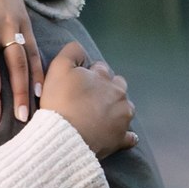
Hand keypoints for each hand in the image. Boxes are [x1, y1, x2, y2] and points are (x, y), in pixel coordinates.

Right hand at [40, 42, 136, 160]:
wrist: (65, 136)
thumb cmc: (60, 101)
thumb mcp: (58, 68)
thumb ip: (72, 52)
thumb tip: (82, 50)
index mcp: (104, 76)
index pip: (100, 68)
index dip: (89, 74)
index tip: (79, 84)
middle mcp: (119, 94)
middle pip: (118, 86)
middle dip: (108, 89)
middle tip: (91, 99)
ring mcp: (123, 117)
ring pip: (125, 107)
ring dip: (117, 109)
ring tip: (100, 116)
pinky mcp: (121, 137)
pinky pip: (129, 136)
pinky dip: (125, 134)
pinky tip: (116, 134)